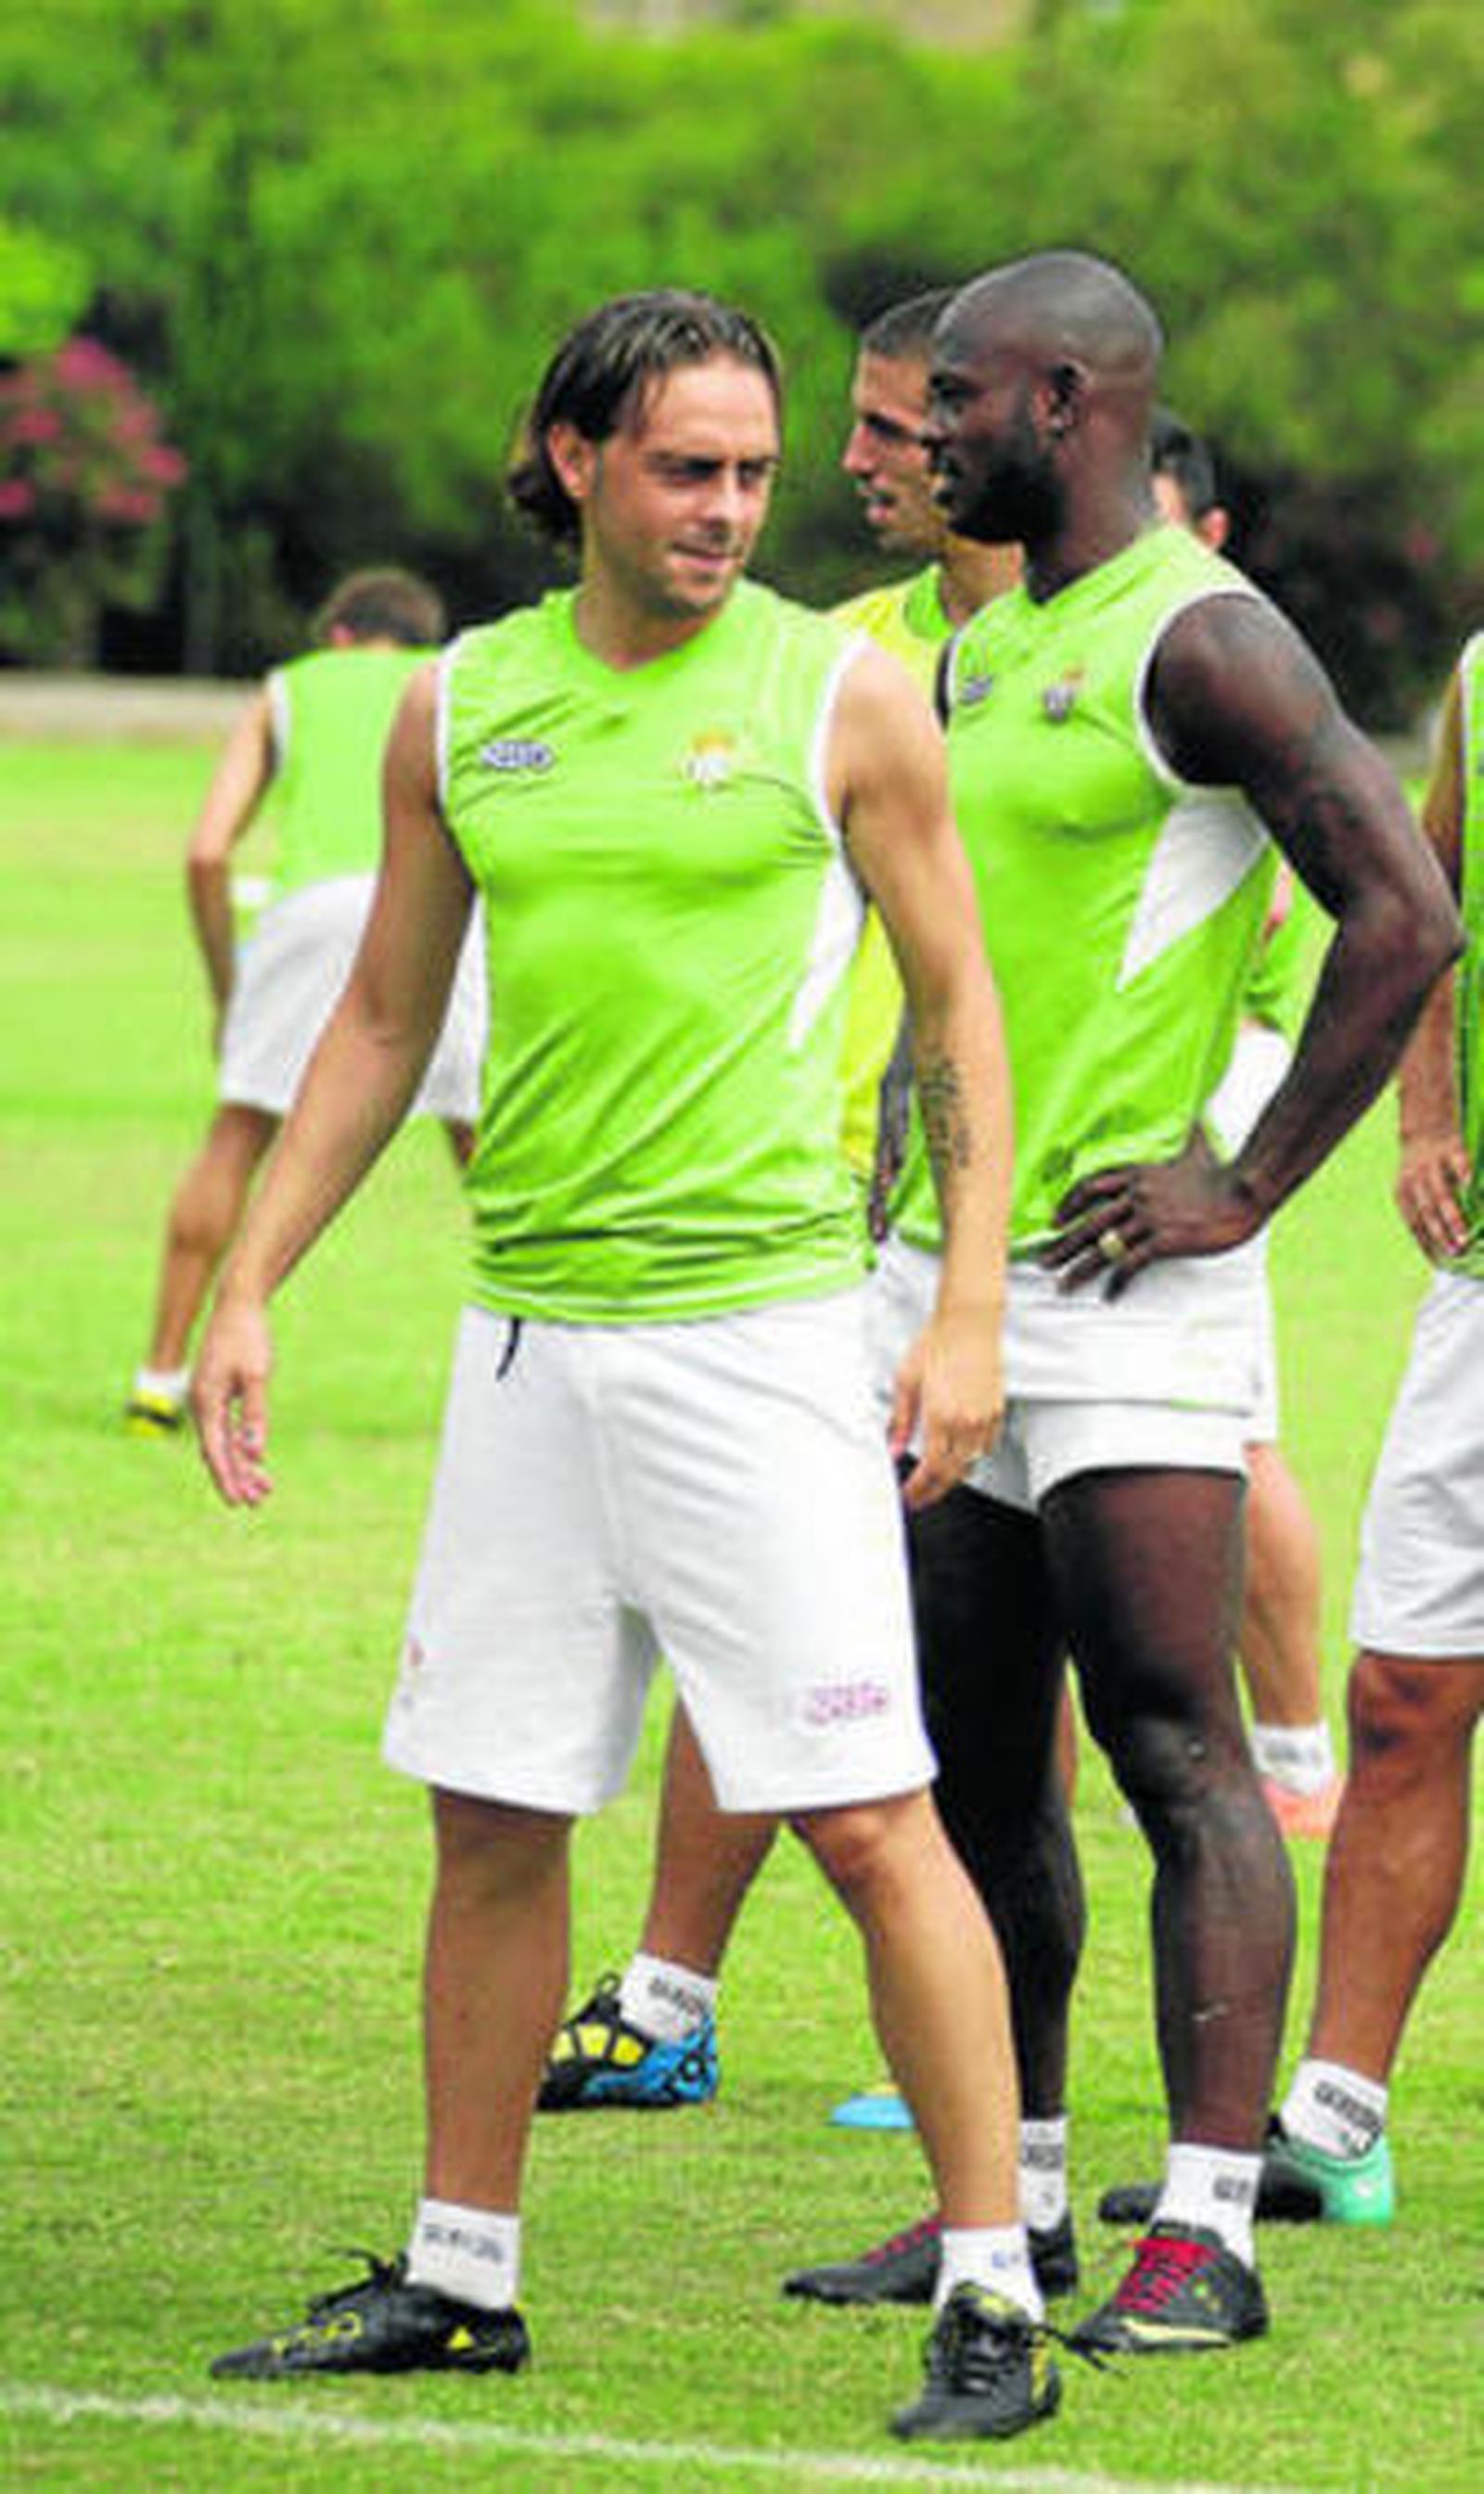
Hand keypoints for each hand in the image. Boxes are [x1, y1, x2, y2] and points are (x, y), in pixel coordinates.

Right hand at [192, 1297, 274, 1505]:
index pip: (215, 1450)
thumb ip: (255, 1414)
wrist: (237, 1305)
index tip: (238, 1501)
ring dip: (241, 1466)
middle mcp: (202, 1404)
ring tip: (264, 1490)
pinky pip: (226, 1429)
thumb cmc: (247, 1337)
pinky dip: (241, 1446)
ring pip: (222, 1443)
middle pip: (217, 1451)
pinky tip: (256, 1462)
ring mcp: (208, 1400)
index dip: (227, 1478)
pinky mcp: (218, 1394)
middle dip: (236, 1478)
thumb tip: (255, 1452)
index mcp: (206, 1401)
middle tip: (256, 1503)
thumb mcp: (257, 1375)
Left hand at [889, 1303, 1003, 1509]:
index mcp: (941, 1416)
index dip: (919, 1488)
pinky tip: (961, 1456)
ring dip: (952, 1476)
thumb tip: (894, 1447)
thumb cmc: (938, 1343)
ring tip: (936, 1481)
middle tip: (920, 1497)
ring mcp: (985, 1417)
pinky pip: (987, 1446)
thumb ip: (900, 1421)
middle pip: (951, 1473)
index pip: (930, 1469)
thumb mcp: (906, 1382)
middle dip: (933, 1491)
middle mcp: (966, 1421)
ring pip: (971, 1462)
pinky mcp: (998, 1410)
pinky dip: (973, 1457)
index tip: (909, 1494)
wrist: (968, 1323)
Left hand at [1041, 1130, 1259, 1297]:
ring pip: (1104, 1246)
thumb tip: (1198, 1116)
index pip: (1091, 1186)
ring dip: (1080, 1267)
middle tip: (1043, 1261)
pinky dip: (1118, 1281)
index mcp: (1139, 1174)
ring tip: (1062, 1285)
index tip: (1055, 1220)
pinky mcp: (1165, 1240)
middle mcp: (1137, 1195)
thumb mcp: (1199, 1149)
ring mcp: (1149, 1218)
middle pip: (1089, 1221)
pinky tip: (1109, 1295)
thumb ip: (1191, 1136)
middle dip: (1063, 1243)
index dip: (1068, 1203)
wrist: (1245, 1192)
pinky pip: (1132, 1264)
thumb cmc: (1223, 1173)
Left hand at [1396, 1130, 1470, 1261]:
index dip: (1426, 1242)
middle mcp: (1414, 1179)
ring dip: (1452, 1217)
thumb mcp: (1414, 1186)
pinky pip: (1458, 1163)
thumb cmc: (1423, 1166)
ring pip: (1441, 1194)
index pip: (1413, 1222)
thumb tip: (1442, 1244)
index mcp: (1403, 1192)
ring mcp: (1432, 1163)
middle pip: (1427, 1211)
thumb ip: (1424, 1210)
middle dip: (1440, 1234)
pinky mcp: (1450, 1147)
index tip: (1440, 1261)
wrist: (1425, 1125)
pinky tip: (1472, 1189)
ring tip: (1464, 1236)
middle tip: (1455, 1253)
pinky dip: (1463, 1175)